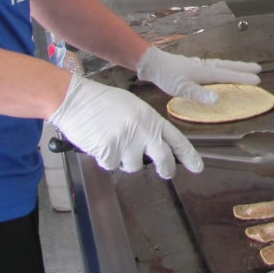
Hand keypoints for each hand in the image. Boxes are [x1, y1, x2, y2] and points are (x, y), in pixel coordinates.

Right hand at [49, 74, 202, 177]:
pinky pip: (111, 165)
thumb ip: (145, 126)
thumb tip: (153, 148)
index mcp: (149, 117)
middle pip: (163, 158)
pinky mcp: (110, 150)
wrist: (75, 99)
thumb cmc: (100, 103)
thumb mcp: (131, 108)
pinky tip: (98, 142)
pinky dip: (104, 158)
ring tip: (111, 141)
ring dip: (123, 159)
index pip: (175, 138)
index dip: (188, 155)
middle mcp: (142, 129)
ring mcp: (127, 140)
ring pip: (133, 166)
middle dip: (166, 169)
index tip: (198, 167)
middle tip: (166, 172)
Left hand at [137, 47, 261, 104]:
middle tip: (258, 68)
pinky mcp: (194, 65)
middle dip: (243, 68)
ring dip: (235, 66)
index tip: (258, 80)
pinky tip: (221, 69)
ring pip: (222, 64)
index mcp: (205, 72)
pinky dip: (224, 66)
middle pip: (228, 66)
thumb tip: (217, 99)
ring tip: (246, 67)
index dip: (243, 78)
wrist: (153, 63)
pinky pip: (216, 65)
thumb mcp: (181, 88)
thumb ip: (199, 94)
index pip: (228, 76)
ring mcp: (200, 65)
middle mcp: (205, 66)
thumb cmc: (166, 76)